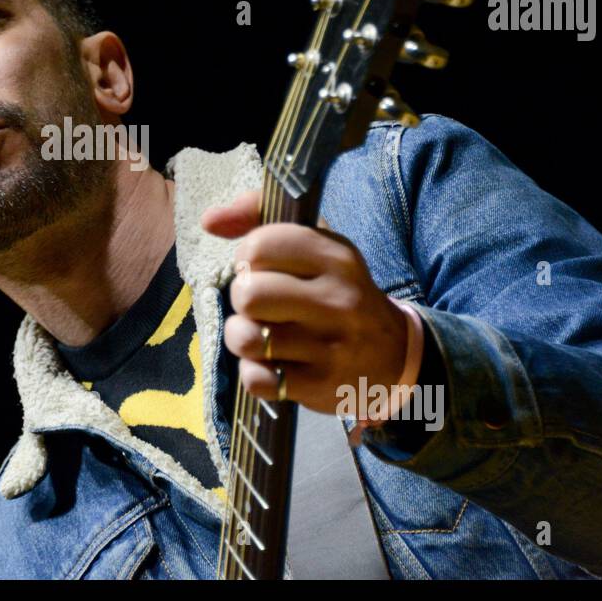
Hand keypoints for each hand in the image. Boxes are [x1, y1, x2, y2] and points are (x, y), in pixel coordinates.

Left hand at [200, 190, 408, 415]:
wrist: (391, 353)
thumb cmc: (335, 289)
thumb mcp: (314, 243)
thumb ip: (259, 215)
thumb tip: (210, 220)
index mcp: (335, 256)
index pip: (260, 245)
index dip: (247, 257)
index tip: (261, 267)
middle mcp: (338, 299)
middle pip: (249, 294)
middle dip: (241, 299)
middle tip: (258, 304)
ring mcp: (330, 345)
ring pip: (247, 338)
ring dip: (242, 337)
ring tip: (260, 334)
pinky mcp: (319, 384)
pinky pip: (256, 379)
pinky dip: (255, 373)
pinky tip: (272, 364)